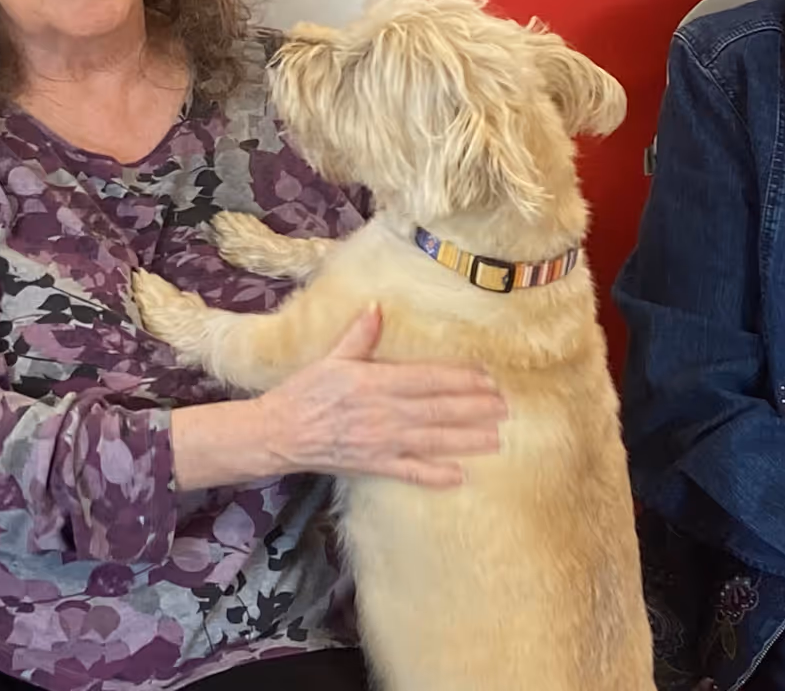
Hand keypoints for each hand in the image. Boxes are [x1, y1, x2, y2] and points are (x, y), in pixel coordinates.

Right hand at [258, 305, 507, 486]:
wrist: (279, 433)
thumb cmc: (304, 392)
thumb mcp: (331, 357)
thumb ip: (359, 336)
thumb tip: (378, 307)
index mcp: (375, 382)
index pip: (428, 379)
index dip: (460, 378)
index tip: (486, 377)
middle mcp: (384, 413)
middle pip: (439, 409)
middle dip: (475, 408)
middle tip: (505, 407)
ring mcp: (381, 442)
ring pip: (433, 440)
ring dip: (466, 439)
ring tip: (496, 439)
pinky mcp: (374, 465)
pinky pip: (410, 472)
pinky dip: (435, 476)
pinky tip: (460, 476)